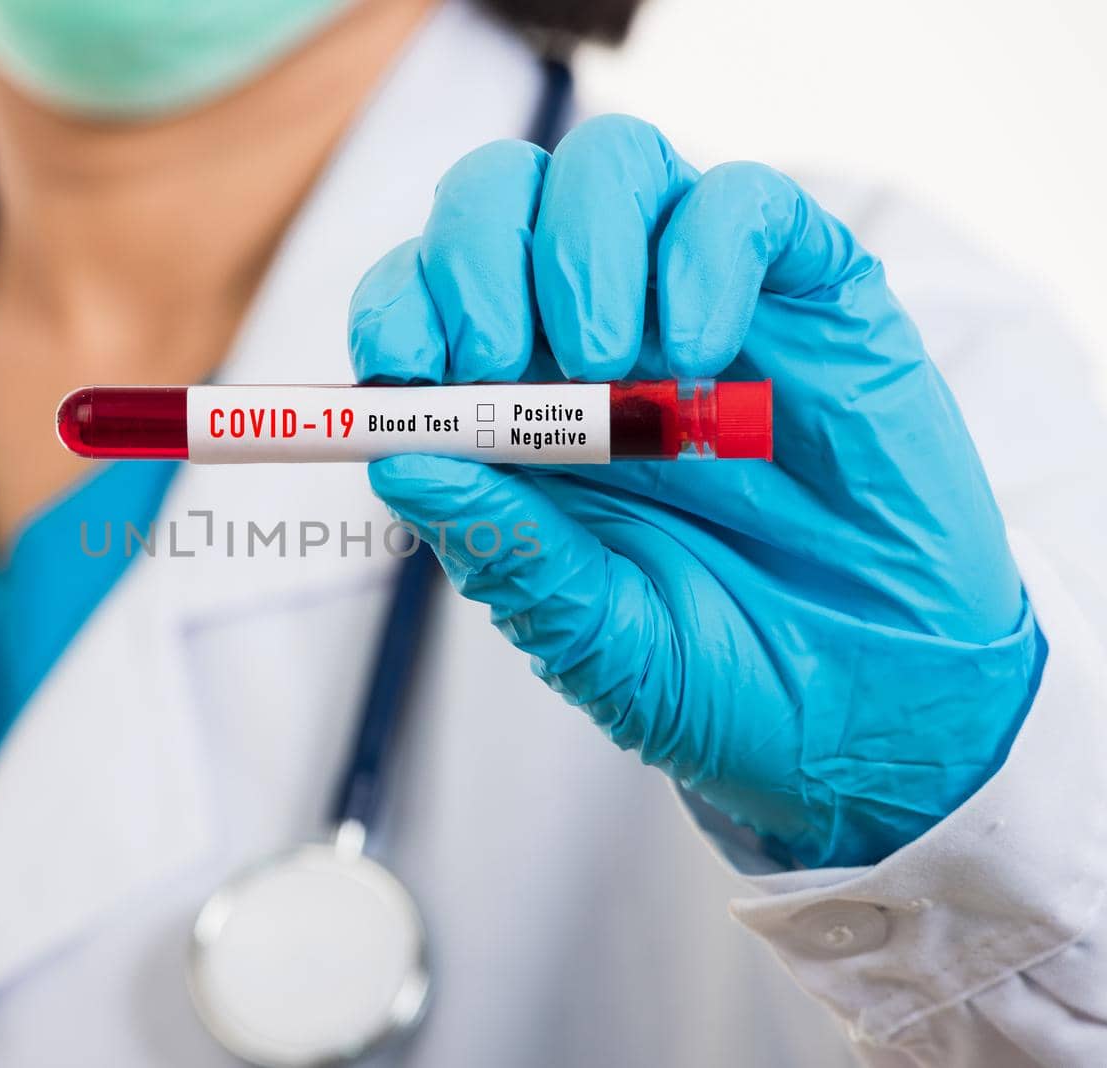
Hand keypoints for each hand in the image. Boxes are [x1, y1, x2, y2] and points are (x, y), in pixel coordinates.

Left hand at [348, 116, 1043, 867]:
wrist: (879, 709)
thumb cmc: (721, 673)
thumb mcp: (591, 633)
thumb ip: (504, 547)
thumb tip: (396, 461)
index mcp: (513, 413)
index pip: (420, 299)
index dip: (397, 307)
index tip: (401, 368)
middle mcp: (591, 339)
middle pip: (496, 198)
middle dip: (472, 254)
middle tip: (495, 359)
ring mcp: (698, 304)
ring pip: (611, 166)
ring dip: (579, 244)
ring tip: (610, 366)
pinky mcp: (808, 294)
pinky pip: (744, 205)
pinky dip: (704, 252)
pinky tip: (699, 354)